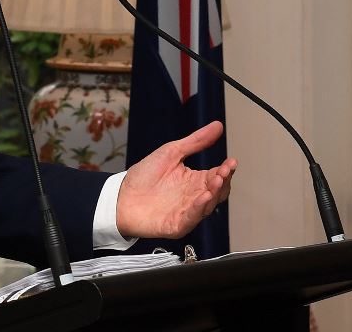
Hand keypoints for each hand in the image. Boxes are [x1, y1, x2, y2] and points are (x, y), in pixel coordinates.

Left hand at [116, 121, 236, 239]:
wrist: (120, 196)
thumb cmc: (144, 176)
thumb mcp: (171, 152)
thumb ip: (195, 142)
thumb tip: (217, 126)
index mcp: (195, 181)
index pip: (217, 176)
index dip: (226, 170)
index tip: (231, 162)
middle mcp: (194, 197)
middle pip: (217, 192)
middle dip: (223, 181)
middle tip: (225, 171)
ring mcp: (187, 212)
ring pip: (208, 205)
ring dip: (213, 193)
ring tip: (216, 181)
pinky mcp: (177, 225)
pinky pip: (191, 218)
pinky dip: (198, 208)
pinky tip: (202, 197)